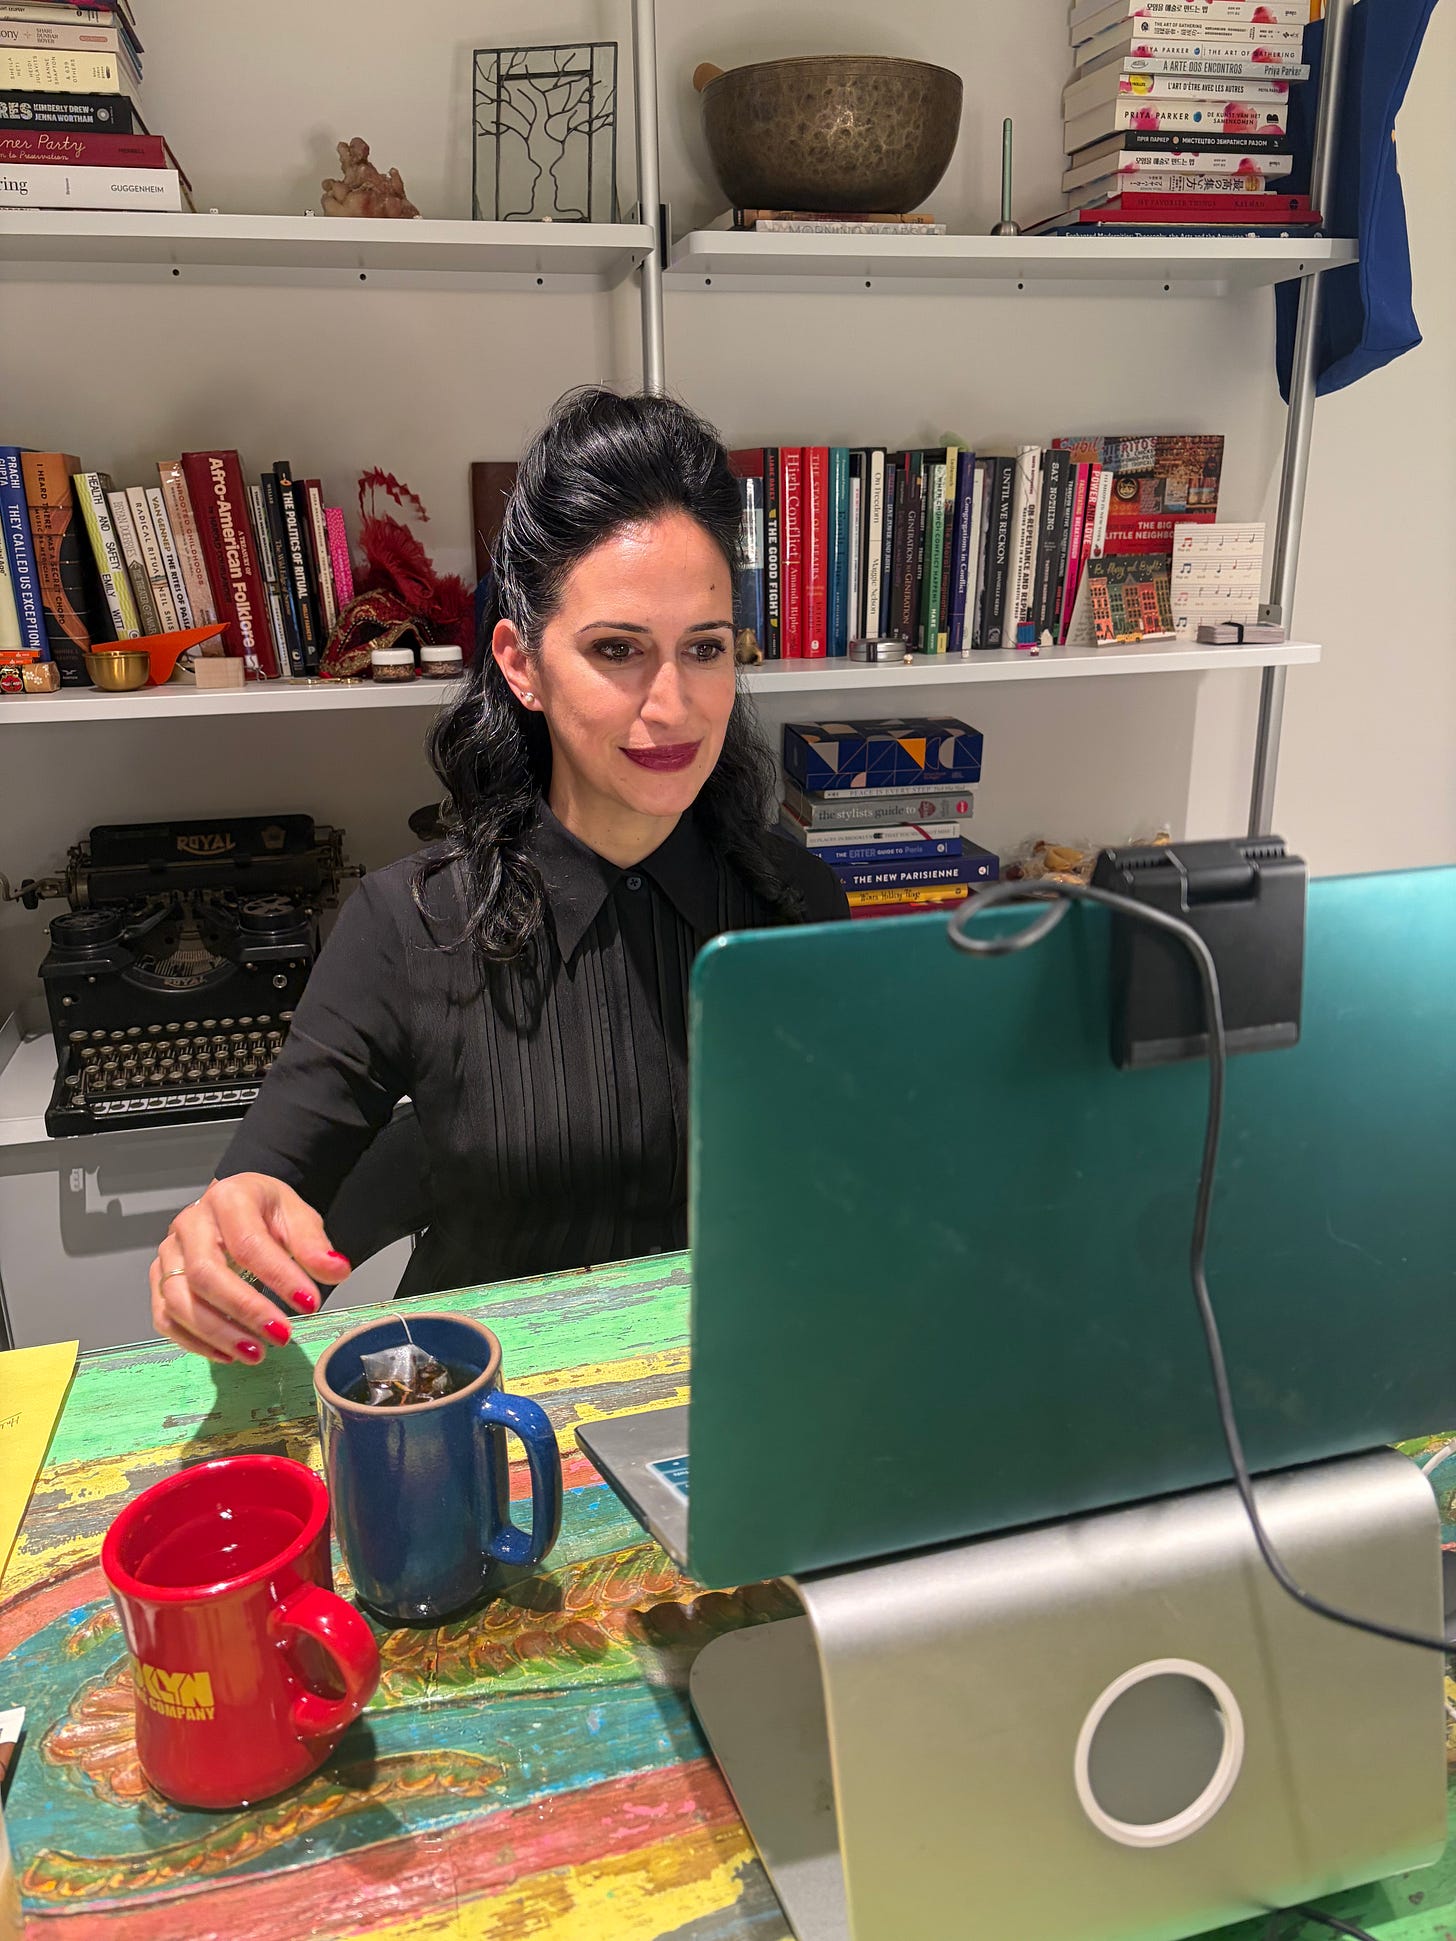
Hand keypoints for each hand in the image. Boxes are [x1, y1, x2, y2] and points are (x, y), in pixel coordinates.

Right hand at [150, 1174, 350, 1364]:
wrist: (236, 1205)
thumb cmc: (265, 1212)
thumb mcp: (297, 1215)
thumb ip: (314, 1244)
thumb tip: (336, 1270)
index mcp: (227, 1199)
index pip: (247, 1243)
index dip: (279, 1277)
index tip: (309, 1303)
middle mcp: (189, 1224)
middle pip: (204, 1274)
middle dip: (245, 1311)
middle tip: (281, 1335)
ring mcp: (170, 1253)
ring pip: (179, 1300)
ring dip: (218, 1334)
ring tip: (257, 1353)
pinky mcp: (160, 1280)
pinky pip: (166, 1317)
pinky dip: (194, 1342)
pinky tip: (228, 1354)